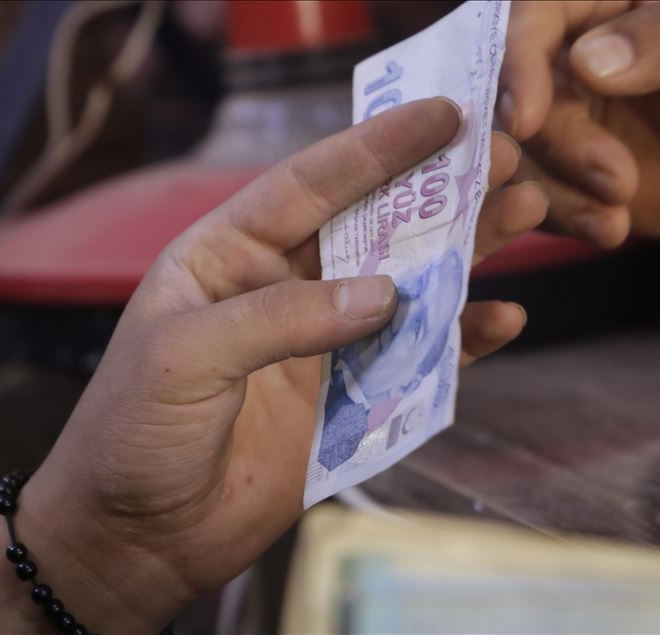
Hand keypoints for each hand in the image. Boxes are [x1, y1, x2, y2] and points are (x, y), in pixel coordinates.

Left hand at [18, 98, 546, 628]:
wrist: (138, 537)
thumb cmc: (134, 433)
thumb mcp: (187, 358)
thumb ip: (282, 317)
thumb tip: (384, 294)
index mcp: (230, 254)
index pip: (311, 184)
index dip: (377, 147)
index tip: (442, 116)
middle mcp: (283, 287)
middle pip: (373, 225)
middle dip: (438, 189)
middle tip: (504, 157)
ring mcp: (322, 344)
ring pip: (407, 284)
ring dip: (464, 251)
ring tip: (525, 212)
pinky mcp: (349, 400)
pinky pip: (416, 359)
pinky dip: (461, 340)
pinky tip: (502, 319)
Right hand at [499, 1, 659, 246]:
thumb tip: (586, 61)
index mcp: (604, 1)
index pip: (533, 15)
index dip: (518, 63)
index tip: (528, 119)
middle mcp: (568, 52)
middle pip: (512, 92)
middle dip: (558, 144)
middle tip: (619, 181)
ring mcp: (560, 116)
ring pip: (512, 149)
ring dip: (557, 187)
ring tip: (621, 209)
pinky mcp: (560, 173)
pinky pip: (529, 194)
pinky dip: (563, 216)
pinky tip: (613, 227)